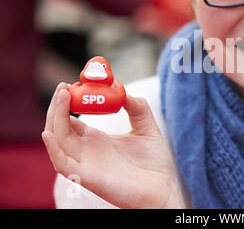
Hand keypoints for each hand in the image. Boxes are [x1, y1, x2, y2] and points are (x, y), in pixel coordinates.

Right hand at [42, 83, 184, 208]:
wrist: (163, 190)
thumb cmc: (155, 163)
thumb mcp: (147, 128)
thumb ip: (138, 108)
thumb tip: (123, 89)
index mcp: (96, 140)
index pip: (71, 119)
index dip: (68, 101)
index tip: (72, 83)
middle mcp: (86, 151)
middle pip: (60, 126)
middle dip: (58, 105)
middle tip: (64, 86)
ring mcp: (85, 165)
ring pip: (58, 141)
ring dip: (55, 118)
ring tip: (62, 96)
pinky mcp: (88, 179)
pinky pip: (63, 165)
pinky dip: (53, 150)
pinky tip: (51, 133)